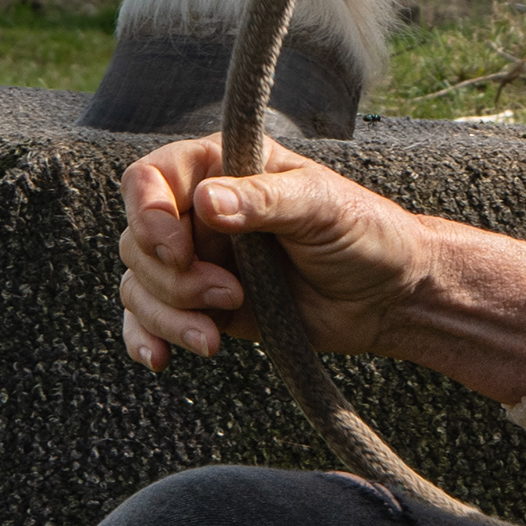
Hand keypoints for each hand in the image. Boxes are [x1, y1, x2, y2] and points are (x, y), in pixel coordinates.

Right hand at [115, 137, 439, 376]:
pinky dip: (146, 337)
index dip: (148, 213)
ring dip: (168, 315)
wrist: (387, 296)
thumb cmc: (362, 232)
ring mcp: (199, 260)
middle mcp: (200, 210)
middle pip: (138, 241)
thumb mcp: (319, 206)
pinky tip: (160, 358)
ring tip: (215, 336)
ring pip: (139, 284)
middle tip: (230, 294)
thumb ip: (263, 201)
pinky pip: (148, 319)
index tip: (176, 249)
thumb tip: (205, 201)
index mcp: (222, 167)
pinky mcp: (203, 305)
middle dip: (174, 278)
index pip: (149, 179)